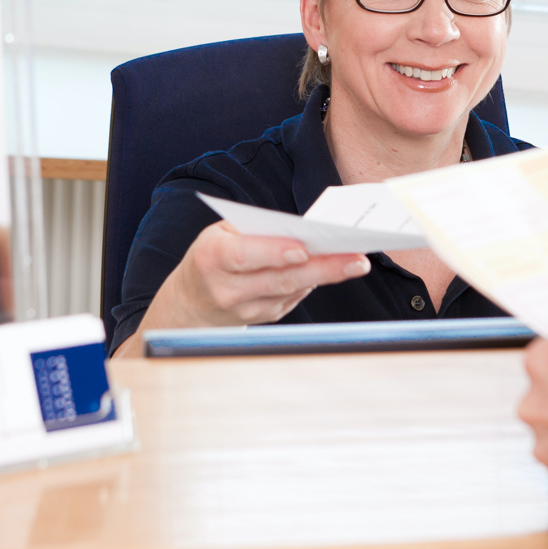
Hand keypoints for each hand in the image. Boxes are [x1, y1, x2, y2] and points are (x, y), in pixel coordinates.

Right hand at [115, 220, 371, 356]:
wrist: (191, 302)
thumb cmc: (213, 255)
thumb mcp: (221, 233)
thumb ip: (255, 231)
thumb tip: (303, 231)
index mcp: (212, 258)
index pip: (244, 257)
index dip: (274, 253)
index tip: (303, 250)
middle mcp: (227, 289)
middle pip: (280, 279)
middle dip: (322, 268)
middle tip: (355, 258)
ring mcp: (246, 310)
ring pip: (292, 291)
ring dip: (327, 276)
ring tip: (356, 262)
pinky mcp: (264, 317)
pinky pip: (295, 297)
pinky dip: (315, 281)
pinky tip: (336, 269)